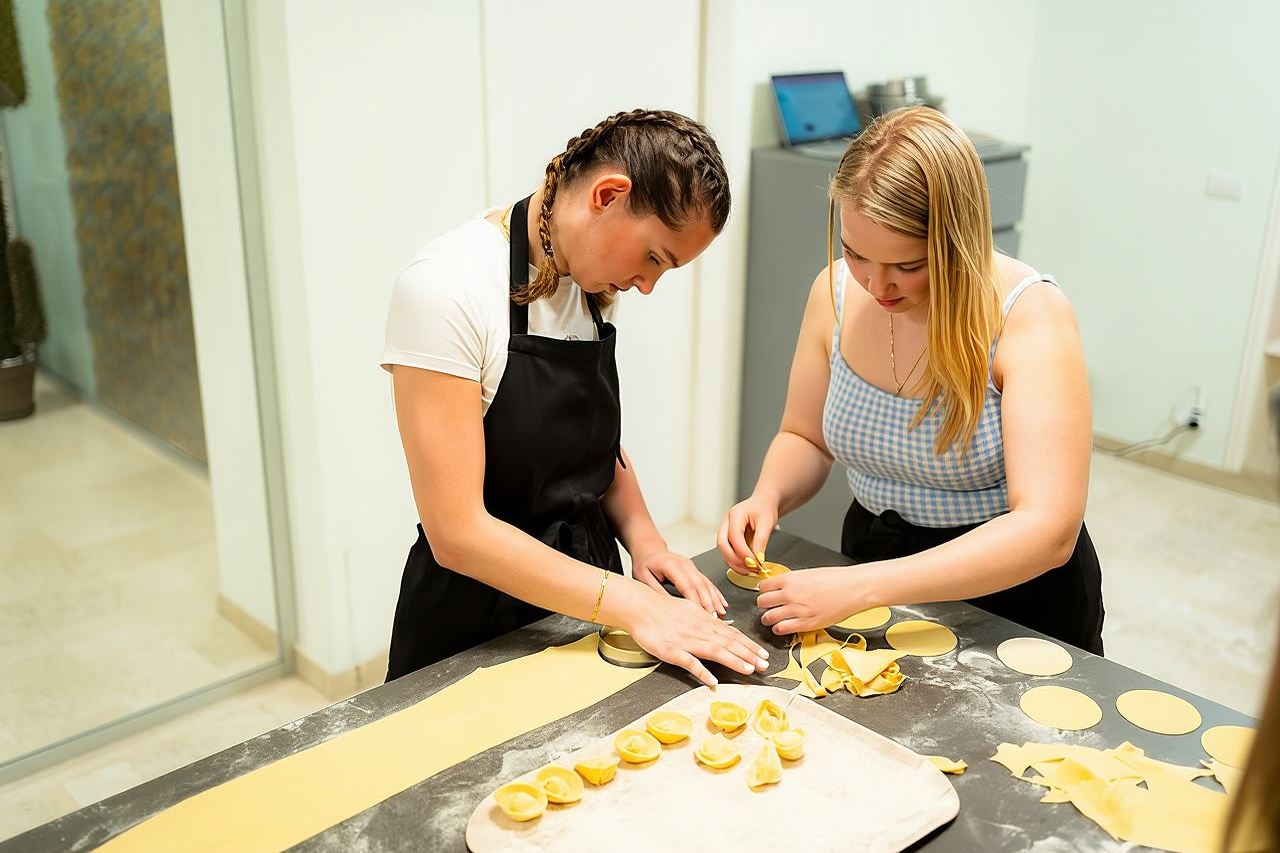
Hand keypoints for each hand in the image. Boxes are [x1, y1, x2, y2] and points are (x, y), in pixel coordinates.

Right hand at [623, 585, 770, 687]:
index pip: (732, 634)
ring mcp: (686, 640)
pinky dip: (702, 671)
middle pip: (729, 642)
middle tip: (765, 664)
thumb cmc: (661, 608)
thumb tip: (719, 625)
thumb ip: (705, 620)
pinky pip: (689, 662)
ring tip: (749, 669)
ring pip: (715, 650)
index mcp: (704, 620)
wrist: (639, 605)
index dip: (749, 645)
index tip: (762, 654)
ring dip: (734, 660)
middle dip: (749, 654)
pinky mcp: (671, 651)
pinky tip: (712, 681)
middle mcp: (699, 630)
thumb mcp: (689, 609)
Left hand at [631, 548, 727, 615]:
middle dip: (709, 602)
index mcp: (671, 565)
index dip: (694, 600)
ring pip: (706, 583)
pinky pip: (707, 582)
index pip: (686, 585)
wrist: (649, 550)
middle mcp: (684, 564)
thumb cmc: (645, 564)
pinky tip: (722, 603)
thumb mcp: (643, 578)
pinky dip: (715, 593)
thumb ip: (656, 591)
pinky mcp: (695, 570)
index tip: (699, 614)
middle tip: (714, 618)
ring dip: (715, 599)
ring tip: (721, 613)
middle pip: (700, 584)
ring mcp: (691, 566)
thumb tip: (669, 607)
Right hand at [717, 494, 778, 572]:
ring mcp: (725, 531)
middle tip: (750, 568)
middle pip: (722, 545)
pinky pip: (728, 553)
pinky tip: (747, 567)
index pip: (734, 536)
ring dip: (735, 563)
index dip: (743, 552)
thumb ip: (761, 540)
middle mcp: (726, 522)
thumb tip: (758, 558)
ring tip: (751, 570)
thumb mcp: (767, 522)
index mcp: (734, 514)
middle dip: (735, 560)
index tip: (755, 562)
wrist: (763, 504)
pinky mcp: (728, 539)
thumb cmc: (764, 509)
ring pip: (723, 551)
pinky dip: (736, 562)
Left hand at [756, 566, 864, 634]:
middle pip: (762, 602)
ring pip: (769, 617)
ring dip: (768, 618)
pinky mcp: (805, 624)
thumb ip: (792, 581)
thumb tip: (781, 587)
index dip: (764, 590)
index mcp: (790, 579)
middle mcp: (790, 595)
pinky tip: (782, 626)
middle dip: (764, 604)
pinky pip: (782, 629)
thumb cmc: (836, 579)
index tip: (766, 593)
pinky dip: (778, 628)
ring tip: (772, 618)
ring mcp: (796, 610)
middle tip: (768, 606)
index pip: (763, 586)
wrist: (853, 589)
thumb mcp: (808, 573)